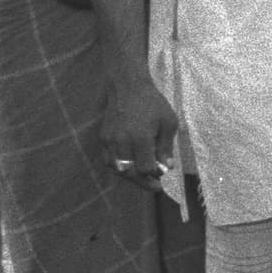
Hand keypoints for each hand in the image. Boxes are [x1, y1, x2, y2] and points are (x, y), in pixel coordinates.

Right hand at [98, 69, 180, 191]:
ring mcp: (109, 140)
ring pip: (116, 169)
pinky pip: (108, 160)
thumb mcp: (168, 123)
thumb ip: (166, 147)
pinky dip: (119, 167)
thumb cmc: (153, 104)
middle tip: (155, 186)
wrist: (128, 87)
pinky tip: (130, 167)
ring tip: (143, 178)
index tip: (162, 172)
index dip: (154, 174)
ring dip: (130, 176)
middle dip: (143, 182)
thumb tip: (167, 168)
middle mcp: (121, 141)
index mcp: (140, 137)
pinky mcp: (103, 138)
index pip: (144, 168)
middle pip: (129, 173)